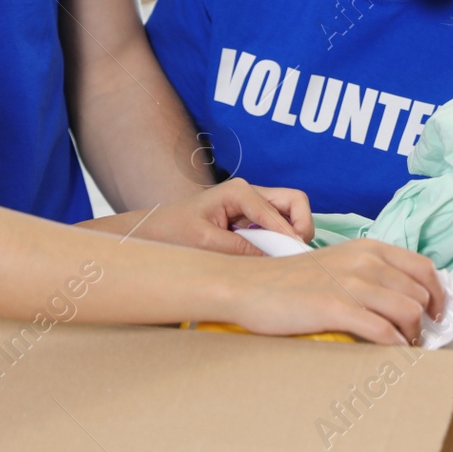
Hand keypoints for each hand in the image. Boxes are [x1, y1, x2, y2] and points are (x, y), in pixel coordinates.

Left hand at [86, 178, 313, 255]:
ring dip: (290, 234)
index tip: (295, 257)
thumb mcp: (205, 243)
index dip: (290, 235)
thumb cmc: (173, 232)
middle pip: (295, 202)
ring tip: (280, 257)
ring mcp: (251, 205)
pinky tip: (268, 256)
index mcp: (239, 191)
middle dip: (301, 226)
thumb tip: (274, 260)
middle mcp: (250, 193)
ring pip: (290, 214)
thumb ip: (240, 250)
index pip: (280, 210)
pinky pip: (277, 226)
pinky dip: (280, 240)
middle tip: (294, 253)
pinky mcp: (249, 219)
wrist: (152, 232)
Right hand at [228, 240, 443, 344]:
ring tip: (403, 348)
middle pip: (420, 294)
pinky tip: (390, 354)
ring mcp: (352, 283)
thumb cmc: (290, 279)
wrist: (249, 284)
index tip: (435, 314)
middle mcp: (366, 261)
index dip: (437, 294)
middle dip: (424, 321)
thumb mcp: (337, 262)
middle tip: (415, 338)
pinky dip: (394, 346)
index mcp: (368, 247)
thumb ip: (368, 271)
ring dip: (412, 336)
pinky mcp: (337, 308)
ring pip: (408, 313)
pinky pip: (383, 331)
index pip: (424, 268)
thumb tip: (398, 294)